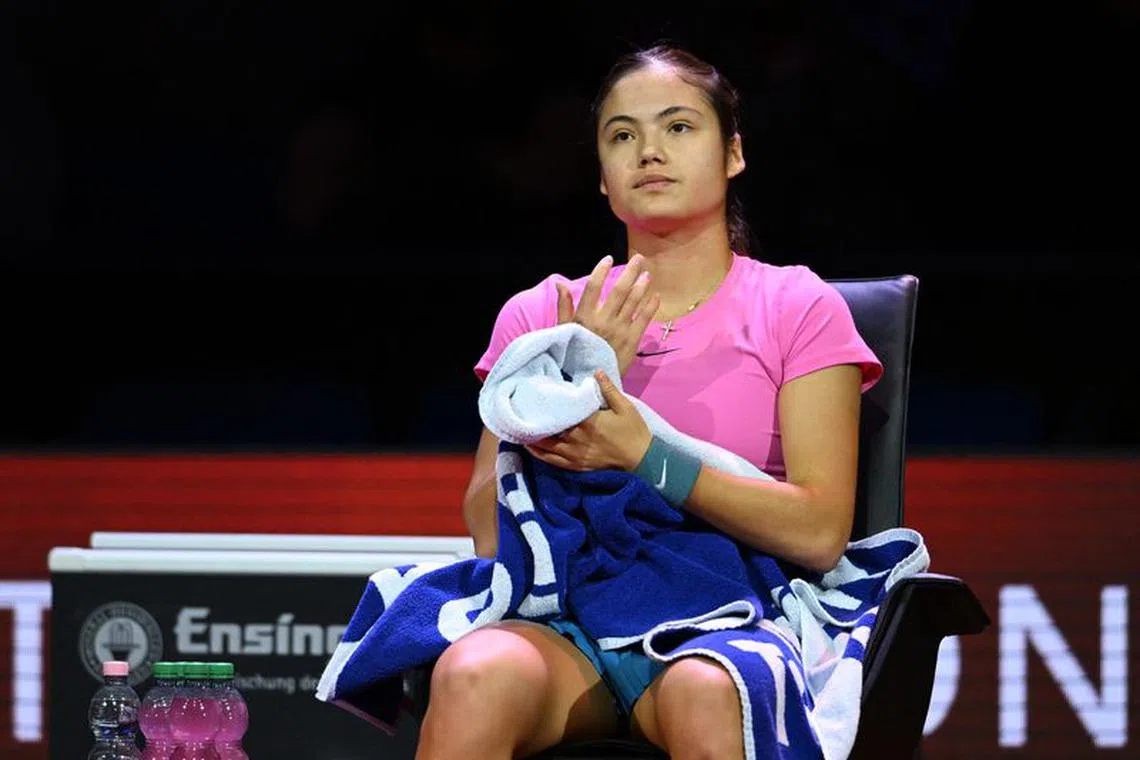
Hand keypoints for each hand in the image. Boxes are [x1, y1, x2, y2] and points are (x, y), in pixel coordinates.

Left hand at [526, 370, 651, 471]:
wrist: (642, 461)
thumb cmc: (634, 432)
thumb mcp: (625, 407)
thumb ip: (609, 389)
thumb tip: (596, 372)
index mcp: (587, 422)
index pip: (560, 411)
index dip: (545, 404)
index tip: (535, 395)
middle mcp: (576, 439)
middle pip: (549, 428)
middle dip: (534, 419)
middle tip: (520, 409)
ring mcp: (574, 455)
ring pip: (546, 446)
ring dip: (531, 437)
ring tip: (519, 427)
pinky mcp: (576, 466)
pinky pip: (552, 461)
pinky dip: (539, 454)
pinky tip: (530, 447)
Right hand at [556, 254, 659, 375]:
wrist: (589, 382)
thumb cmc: (573, 354)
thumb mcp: (564, 330)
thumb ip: (564, 306)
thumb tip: (560, 283)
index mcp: (585, 317)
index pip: (593, 287)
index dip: (600, 271)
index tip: (608, 259)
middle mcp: (603, 321)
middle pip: (619, 290)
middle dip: (630, 272)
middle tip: (638, 259)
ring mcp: (620, 330)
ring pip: (633, 302)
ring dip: (642, 286)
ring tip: (647, 274)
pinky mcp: (632, 341)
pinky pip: (644, 319)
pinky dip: (651, 306)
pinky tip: (655, 296)